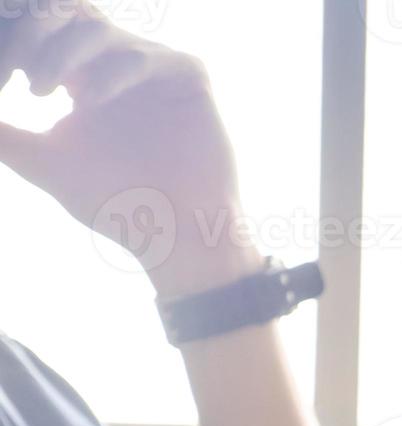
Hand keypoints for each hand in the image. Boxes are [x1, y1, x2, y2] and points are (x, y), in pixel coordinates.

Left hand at [0, 2, 262, 297]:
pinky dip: (109, 74)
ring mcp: (153, 65)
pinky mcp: (188, 77)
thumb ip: (5, 134)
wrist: (171, 232)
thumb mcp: (44, 162)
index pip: (41, 29)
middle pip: (66, 12)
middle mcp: (116, 61)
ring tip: (40, 91)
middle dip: (31, 34)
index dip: (13, 40)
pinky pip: (141, 57)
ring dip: (59, 53)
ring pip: (95, 28)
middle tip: (11, 72)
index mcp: (81, 72)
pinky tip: (88, 103)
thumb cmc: (114, 201)